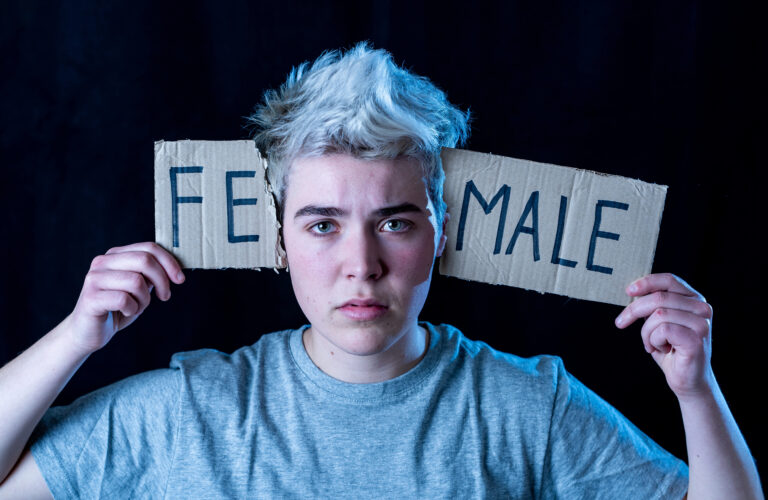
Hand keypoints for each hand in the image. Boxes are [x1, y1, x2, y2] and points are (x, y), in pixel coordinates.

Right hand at [65, 242, 184, 355]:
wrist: (89, 332)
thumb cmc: (117, 308)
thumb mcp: (139, 288)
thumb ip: (150, 274)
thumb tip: (174, 267)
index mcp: (115, 255)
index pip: (149, 248)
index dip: (169, 262)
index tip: (180, 279)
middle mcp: (102, 262)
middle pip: (144, 260)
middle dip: (162, 280)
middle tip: (165, 296)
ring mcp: (94, 279)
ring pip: (136, 281)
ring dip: (145, 299)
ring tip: (137, 306)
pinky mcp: (90, 298)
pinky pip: (123, 299)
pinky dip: (132, 308)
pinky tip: (126, 312)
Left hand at [614, 273, 714, 400]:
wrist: (688, 381)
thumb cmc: (672, 350)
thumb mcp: (659, 322)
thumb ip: (653, 305)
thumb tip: (632, 291)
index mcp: (694, 300)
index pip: (669, 280)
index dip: (647, 282)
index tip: (628, 291)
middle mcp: (702, 308)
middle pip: (658, 297)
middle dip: (634, 311)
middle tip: (621, 323)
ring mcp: (701, 324)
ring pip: (658, 315)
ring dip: (646, 332)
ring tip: (651, 344)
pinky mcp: (696, 339)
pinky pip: (662, 330)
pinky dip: (653, 341)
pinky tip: (661, 349)